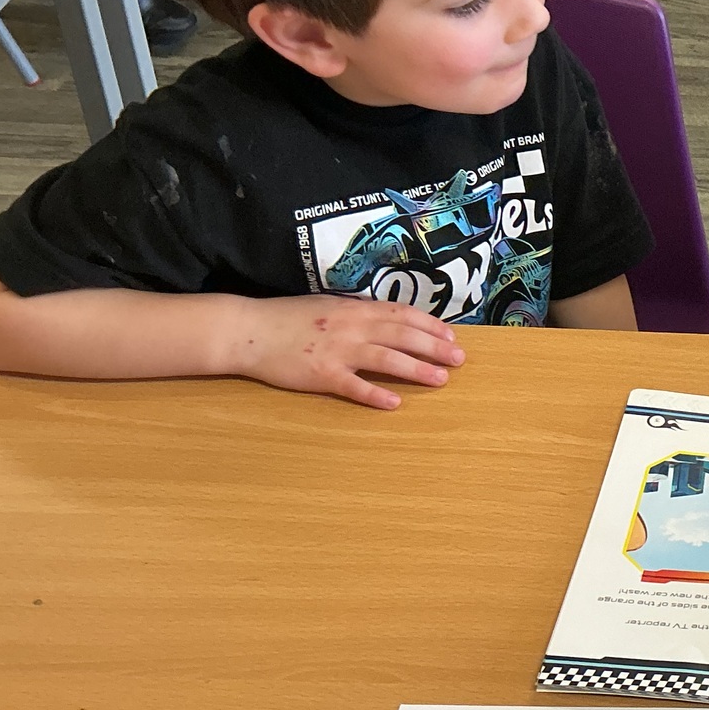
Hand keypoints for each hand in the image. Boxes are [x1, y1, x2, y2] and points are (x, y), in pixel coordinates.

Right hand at [229, 295, 464, 409]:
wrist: (248, 330)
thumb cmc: (286, 317)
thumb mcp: (327, 306)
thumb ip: (357, 313)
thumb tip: (386, 319)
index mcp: (354, 308)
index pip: (402, 314)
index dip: (430, 326)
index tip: (451, 336)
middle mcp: (352, 328)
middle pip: (403, 336)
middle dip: (435, 347)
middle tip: (459, 359)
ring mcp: (338, 352)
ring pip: (387, 360)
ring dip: (417, 370)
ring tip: (441, 379)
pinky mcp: (322, 375)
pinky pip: (355, 387)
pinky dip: (376, 395)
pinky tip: (395, 404)